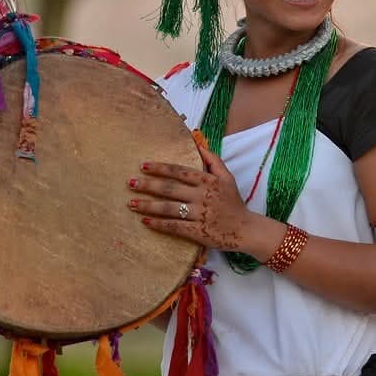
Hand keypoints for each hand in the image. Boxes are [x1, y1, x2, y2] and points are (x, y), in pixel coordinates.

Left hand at [130, 148, 254, 253]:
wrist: (246, 229)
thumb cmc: (233, 202)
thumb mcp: (228, 177)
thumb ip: (213, 160)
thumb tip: (198, 144)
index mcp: (209, 181)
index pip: (180, 172)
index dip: (161, 168)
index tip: (143, 166)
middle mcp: (203, 196)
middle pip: (170, 189)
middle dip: (148, 185)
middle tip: (130, 183)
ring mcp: (200, 214)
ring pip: (169, 208)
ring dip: (148, 205)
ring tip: (131, 203)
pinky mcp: (198, 231)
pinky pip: (175, 226)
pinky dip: (159, 224)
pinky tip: (145, 221)